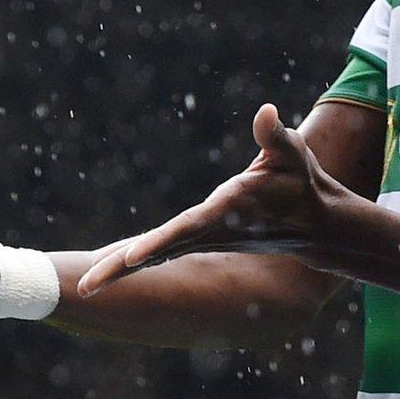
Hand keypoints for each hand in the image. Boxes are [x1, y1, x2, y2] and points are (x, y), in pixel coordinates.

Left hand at [77, 104, 343, 295]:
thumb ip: (276, 135)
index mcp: (225, 212)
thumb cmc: (301, 181)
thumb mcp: (292, 154)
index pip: (185, 230)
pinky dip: (134, 261)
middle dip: (121, 269)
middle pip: (157, 252)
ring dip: (119, 270)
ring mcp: (203, 239)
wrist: (316, 224)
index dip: (158, 244)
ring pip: (154, 256)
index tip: (131, 258)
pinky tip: (110, 268)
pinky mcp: (201, 239)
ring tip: (84, 285)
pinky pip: (161, 252)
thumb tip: (266, 112)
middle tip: (84, 286)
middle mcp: (209, 231)